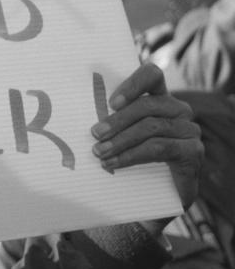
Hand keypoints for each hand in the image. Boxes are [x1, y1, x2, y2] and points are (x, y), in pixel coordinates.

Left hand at [91, 61, 202, 225]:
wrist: (160, 194)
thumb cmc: (134, 154)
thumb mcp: (123, 131)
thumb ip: (111, 115)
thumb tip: (75, 106)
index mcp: (160, 96)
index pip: (151, 74)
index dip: (132, 84)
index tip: (111, 103)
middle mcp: (179, 109)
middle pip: (147, 105)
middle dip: (116, 120)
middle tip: (94, 134)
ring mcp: (189, 130)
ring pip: (151, 128)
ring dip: (120, 140)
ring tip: (99, 152)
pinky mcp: (194, 151)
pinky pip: (159, 148)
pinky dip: (132, 155)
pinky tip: (115, 163)